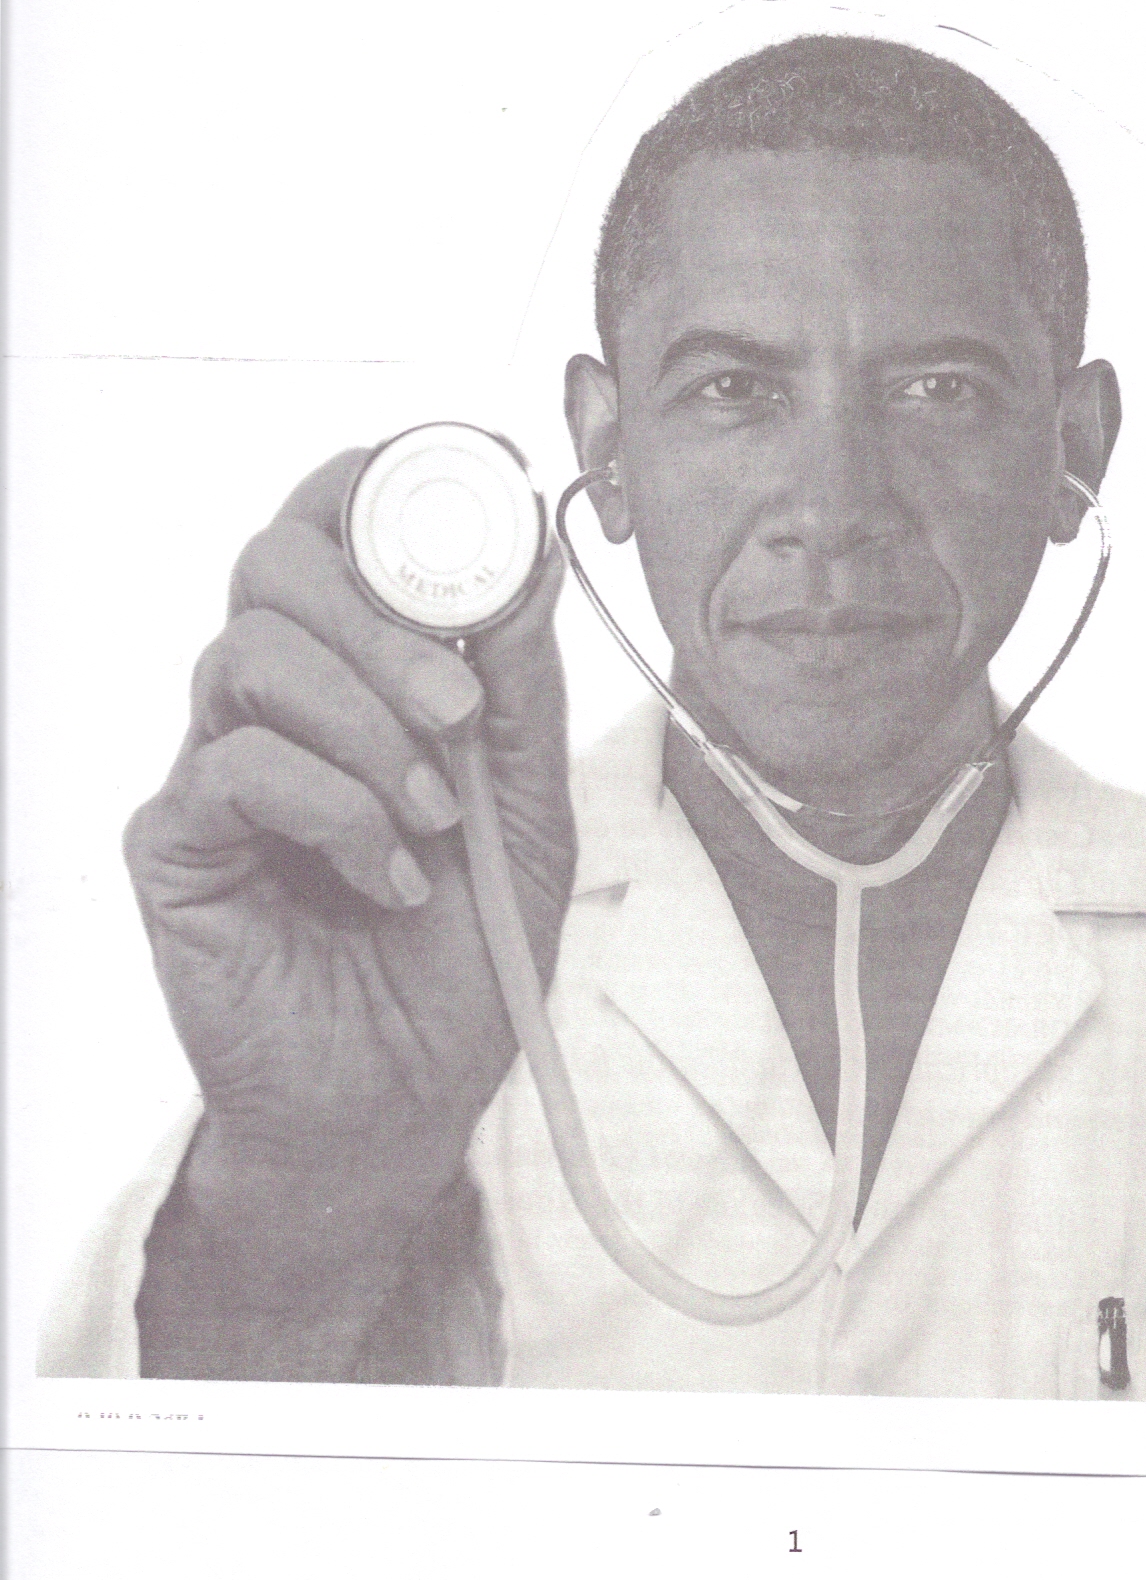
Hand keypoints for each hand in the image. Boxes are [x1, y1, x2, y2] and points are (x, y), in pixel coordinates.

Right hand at [125, 449, 571, 1373]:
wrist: (402, 1102)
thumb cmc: (458, 955)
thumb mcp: (528, 813)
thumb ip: (520, 690)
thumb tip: (532, 560)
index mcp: (357, 672)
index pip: (338, 530)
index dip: (389, 482)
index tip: (480, 477)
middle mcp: (275, 702)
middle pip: (275, 560)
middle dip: (381, 613)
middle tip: (457, 705)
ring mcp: (217, 766)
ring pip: (251, 652)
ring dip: (368, 726)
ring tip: (434, 818)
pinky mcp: (178, 842)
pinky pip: (235, 766)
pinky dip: (334, 810)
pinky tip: (386, 875)